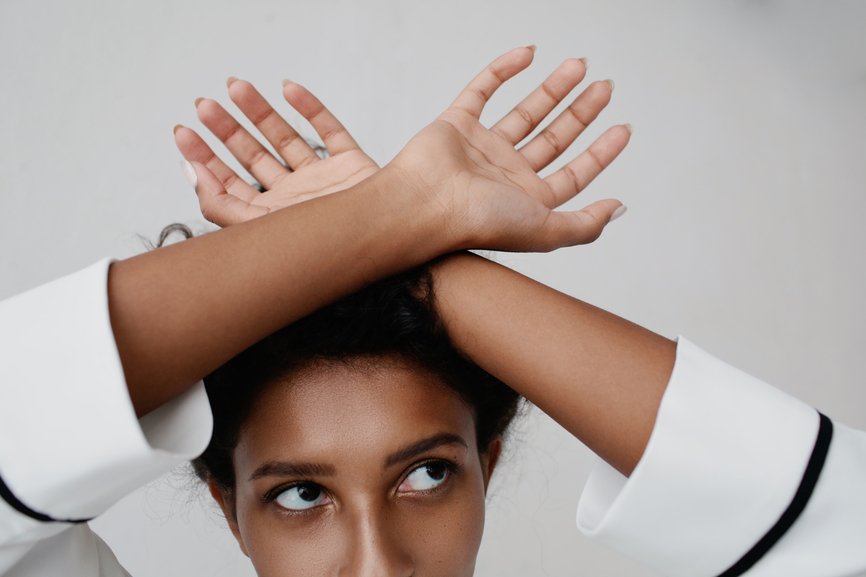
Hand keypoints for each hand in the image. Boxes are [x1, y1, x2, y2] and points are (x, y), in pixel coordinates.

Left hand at [174, 79, 378, 225]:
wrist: (384, 242)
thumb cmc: (325, 248)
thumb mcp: (259, 229)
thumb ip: (220, 204)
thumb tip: (190, 171)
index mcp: (271, 219)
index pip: (229, 185)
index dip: (204, 159)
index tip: (183, 132)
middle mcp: (294, 199)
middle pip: (252, 158)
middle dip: (226, 130)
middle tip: (204, 105)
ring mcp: (324, 181)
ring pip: (285, 139)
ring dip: (260, 111)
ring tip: (235, 85)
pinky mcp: (352, 166)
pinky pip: (330, 130)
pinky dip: (310, 107)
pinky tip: (288, 88)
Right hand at [389, 46, 630, 251]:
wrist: (425, 205)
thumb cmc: (479, 223)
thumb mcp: (547, 231)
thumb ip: (585, 225)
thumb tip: (619, 208)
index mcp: (527, 201)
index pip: (573, 173)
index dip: (601, 152)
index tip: (624, 127)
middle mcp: (506, 175)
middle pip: (553, 138)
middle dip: (580, 112)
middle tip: (605, 86)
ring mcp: (481, 148)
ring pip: (525, 112)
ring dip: (552, 89)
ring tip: (579, 65)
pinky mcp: (456, 124)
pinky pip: (483, 90)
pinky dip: (503, 70)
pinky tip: (529, 54)